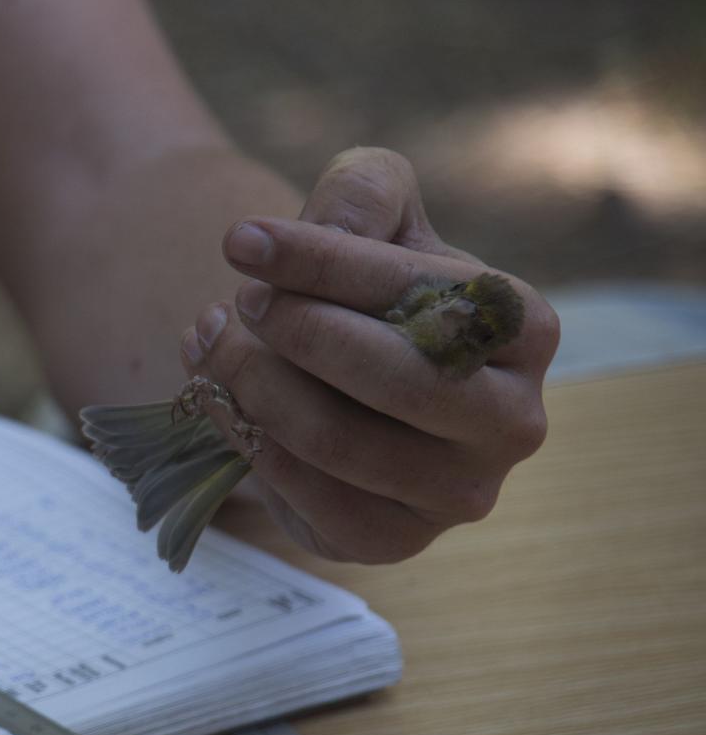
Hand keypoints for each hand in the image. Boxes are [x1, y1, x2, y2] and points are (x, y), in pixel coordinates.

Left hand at [180, 147, 558, 562]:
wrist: (333, 379)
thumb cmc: (362, 288)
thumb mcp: (374, 214)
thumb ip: (364, 194)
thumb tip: (330, 229)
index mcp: (525, 327)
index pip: (422, 291)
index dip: (319, 260)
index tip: (239, 241)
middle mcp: (513, 420)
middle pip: (394, 376)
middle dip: (295, 331)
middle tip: (237, 302)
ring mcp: (460, 492)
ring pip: (337, 440)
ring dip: (255, 384)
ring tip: (210, 343)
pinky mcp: (395, 540)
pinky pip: (309, 497)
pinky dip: (250, 440)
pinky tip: (222, 399)